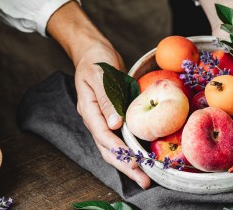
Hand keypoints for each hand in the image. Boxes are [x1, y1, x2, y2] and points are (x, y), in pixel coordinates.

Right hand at [74, 42, 151, 188]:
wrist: (94, 52)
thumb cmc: (96, 60)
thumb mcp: (101, 75)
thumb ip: (106, 99)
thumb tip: (114, 124)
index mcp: (88, 109)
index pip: (102, 135)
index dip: (117, 150)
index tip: (133, 161)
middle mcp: (95, 118)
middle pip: (107, 148)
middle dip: (125, 166)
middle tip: (143, 180)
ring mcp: (102, 119)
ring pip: (113, 147)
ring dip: (128, 162)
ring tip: (144, 176)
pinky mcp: (112, 116)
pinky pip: (119, 137)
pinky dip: (129, 149)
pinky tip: (140, 157)